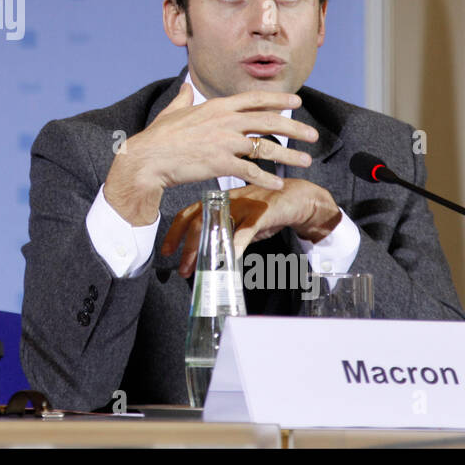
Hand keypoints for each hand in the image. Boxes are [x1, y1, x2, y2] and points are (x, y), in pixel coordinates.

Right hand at [103, 85, 317, 225]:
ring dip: (289, 155)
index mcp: (217, 107)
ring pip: (266, 147)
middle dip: (295, 127)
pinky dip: (267, 178)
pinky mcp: (221, 163)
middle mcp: (225, 121)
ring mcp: (224, 142)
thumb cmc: (158, 137)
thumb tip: (186, 87)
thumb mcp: (173, 111)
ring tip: (305, 161)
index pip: (255, 99)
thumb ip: (184, 99)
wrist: (148, 158)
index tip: (297, 100)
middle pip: (269, 121)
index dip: (279, 99)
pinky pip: (251, 171)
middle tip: (313, 135)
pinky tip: (278, 184)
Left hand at [160, 178, 341, 275]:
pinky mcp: (261, 213)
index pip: (188, 214)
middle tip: (181, 268)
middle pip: (198, 222)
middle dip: (187, 247)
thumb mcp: (238, 219)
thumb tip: (202, 250)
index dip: (175, 232)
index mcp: (218, 201)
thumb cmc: (266, 208)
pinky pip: (245, 231)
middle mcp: (226, 202)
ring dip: (206, 249)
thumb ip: (221, 230)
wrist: (297, 196)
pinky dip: (236, 245)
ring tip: (199, 268)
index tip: (166, 250)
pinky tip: (229, 259)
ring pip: (217, 226)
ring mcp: (243, 206)